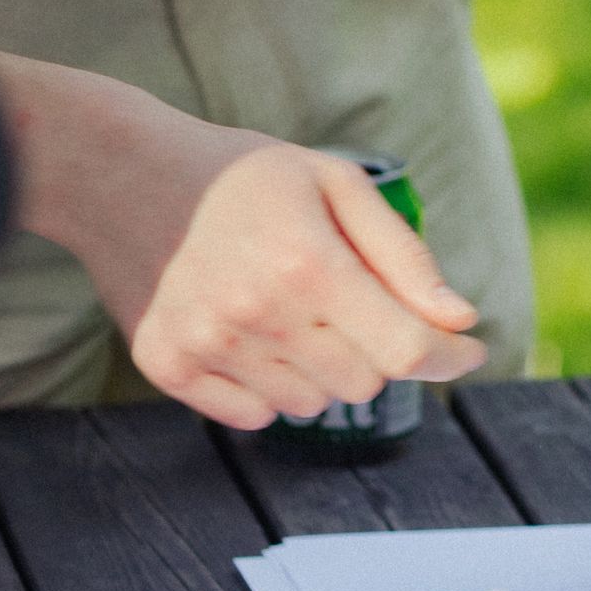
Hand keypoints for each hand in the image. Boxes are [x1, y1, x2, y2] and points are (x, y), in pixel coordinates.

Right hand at [41, 89, 486, 425]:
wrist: (123, 174)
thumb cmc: (242, 175)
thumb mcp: (335, 183)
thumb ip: (403, 256)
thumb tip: (460, 320)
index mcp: (309, 263)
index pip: (404, 348)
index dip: (448, 358)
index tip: (466, 351)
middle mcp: (257, 314)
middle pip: (363, 384)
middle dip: (377, 350)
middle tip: (353, 303)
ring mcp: (206, 347)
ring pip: (310, 405)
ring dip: (322, 369)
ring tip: (290, 308)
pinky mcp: (167, 368)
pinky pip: (252, 416)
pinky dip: (267, 387)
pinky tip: (251, 332)